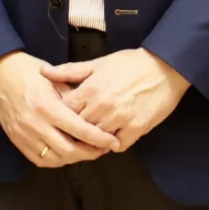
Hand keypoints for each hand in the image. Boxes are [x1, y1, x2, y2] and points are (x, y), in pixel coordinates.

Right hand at [0, 51, 120, 166]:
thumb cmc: (29, 71)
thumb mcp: (55, 79)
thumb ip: (73, 98)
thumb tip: (94, 115)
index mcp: (48, 106)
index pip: (80, 130)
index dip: (99, 139)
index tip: (112, 142)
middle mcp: (35, 124)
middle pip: (69, 150)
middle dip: (90, 153)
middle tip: (102, 149)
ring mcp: (24, 135)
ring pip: (55, 158)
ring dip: (74, 158)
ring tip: (86, 152)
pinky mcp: (16, 140)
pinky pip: (39, 159)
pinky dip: (56, 160)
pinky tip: (66, 154)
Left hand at [41, 48, 189, 151]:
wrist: (165, 67)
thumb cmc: (130, 63)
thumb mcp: (98, 63)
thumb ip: (69, 71)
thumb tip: (43, 71)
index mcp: (91, 89)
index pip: (64, 111)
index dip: (60, 114)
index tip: (59, 115)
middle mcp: (103, 107)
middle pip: (77, 128)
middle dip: (72, 129)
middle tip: (70, 131)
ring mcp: (120, 120)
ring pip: (95, 140)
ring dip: (91, 140)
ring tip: (89, 136)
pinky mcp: (136, 130)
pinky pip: (117, 146)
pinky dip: (112, 145)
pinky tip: (110, 138)